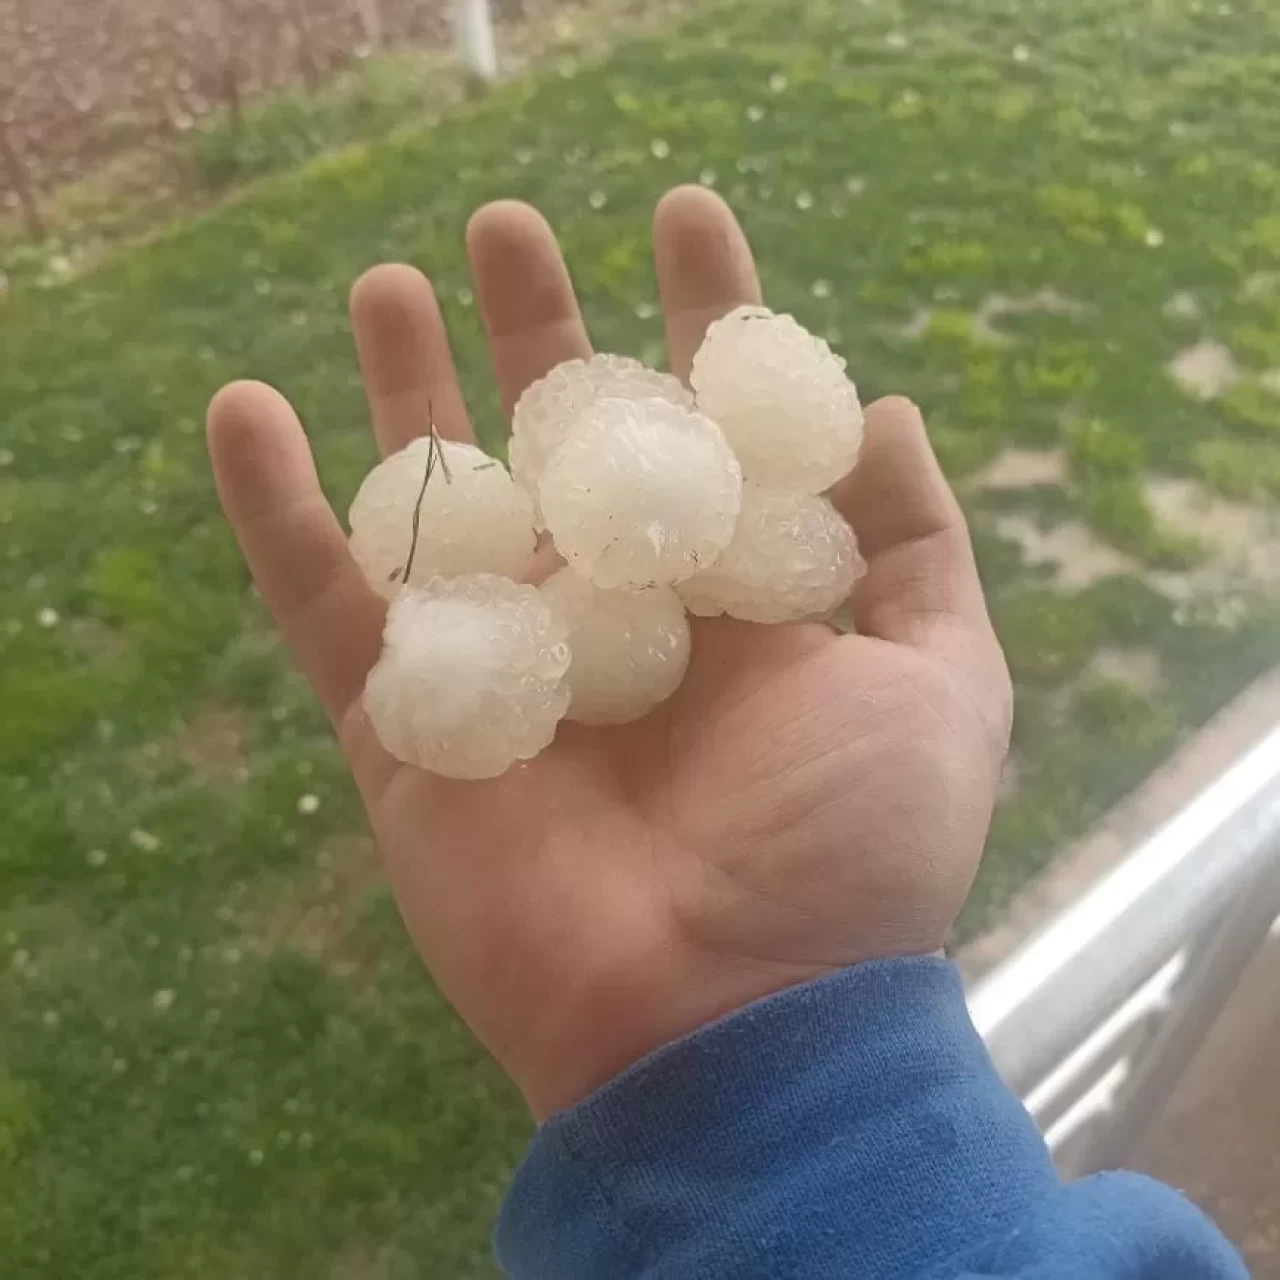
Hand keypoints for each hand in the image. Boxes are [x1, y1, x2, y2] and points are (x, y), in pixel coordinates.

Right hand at [206, 187, 1011, 1118]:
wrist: (734, 1021)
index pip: (710, 421)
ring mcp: (509, 664)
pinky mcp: (410, 729)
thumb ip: (914, 547)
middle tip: (510, 227)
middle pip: (564, 440)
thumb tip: (889, 409)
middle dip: (541, 328)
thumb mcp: (942, 683)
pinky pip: (327, 607)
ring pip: (443, 501)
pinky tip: (245, 410)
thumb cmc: (853, 857)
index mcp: (735, 593)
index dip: (701, 315)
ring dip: (409, 392)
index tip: (684, 213)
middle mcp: (619, 612)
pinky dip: (277, 515)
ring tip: (390, 284)